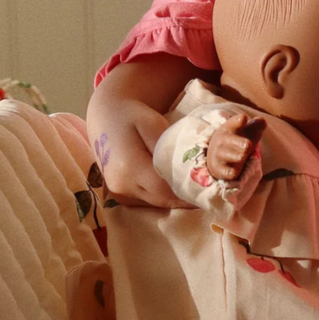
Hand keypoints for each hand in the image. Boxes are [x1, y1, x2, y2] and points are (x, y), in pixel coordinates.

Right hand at [87, 54, 213, 207]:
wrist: (106, 117)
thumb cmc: (132, 116)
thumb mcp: (153, 123)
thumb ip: (168, 148)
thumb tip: (190, 167)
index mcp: (129, 167)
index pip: (166, 189)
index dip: (190, 192)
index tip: (211, 190)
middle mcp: (121, 185)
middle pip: (163, 200)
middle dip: (187, 197)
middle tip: (212, 193)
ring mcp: (118, 193)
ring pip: (157, 203)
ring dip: (177, 199)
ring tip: (200, 190)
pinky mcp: (120, 195)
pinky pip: (149, 201)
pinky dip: (165, 196)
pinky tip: (180, 187)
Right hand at [206, 114, 265, 179]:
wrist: (219, 158)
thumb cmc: (238, 141)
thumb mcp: (248, 132)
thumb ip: (256, 125)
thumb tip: (262, 121)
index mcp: (229, 129)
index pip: (233, 123)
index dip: (238, 121)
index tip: (244, 118)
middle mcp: (221, 141)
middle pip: (228, 140)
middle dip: (239, 142)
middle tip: (248, 145)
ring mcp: (218, 155)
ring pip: (225, 155)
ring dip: (236, 156)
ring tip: (243, 156)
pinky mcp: (220, 170)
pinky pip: (225, 171)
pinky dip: (230, 172)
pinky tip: (235, 172)